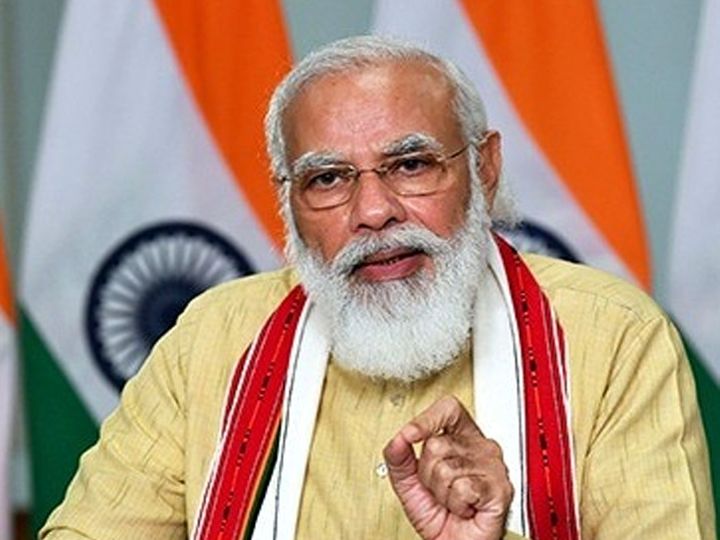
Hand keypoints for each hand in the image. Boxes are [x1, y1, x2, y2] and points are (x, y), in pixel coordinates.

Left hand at [383, 395, 512, 539]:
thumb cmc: (439, 514)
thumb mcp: (409, 482)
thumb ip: (398, 457)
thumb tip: (398, 438)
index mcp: (462, 437)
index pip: (448, 409)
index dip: (428, 418)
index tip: (411, 434)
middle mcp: (480, 447)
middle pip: (437, 443)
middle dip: (428, 472)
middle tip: (441, 488)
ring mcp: (492, 466)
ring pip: (446, 468)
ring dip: (441, 492)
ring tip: (453, 499)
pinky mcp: (499, 489)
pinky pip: (462, 488)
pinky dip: (456, 504)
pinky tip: (466, 508)